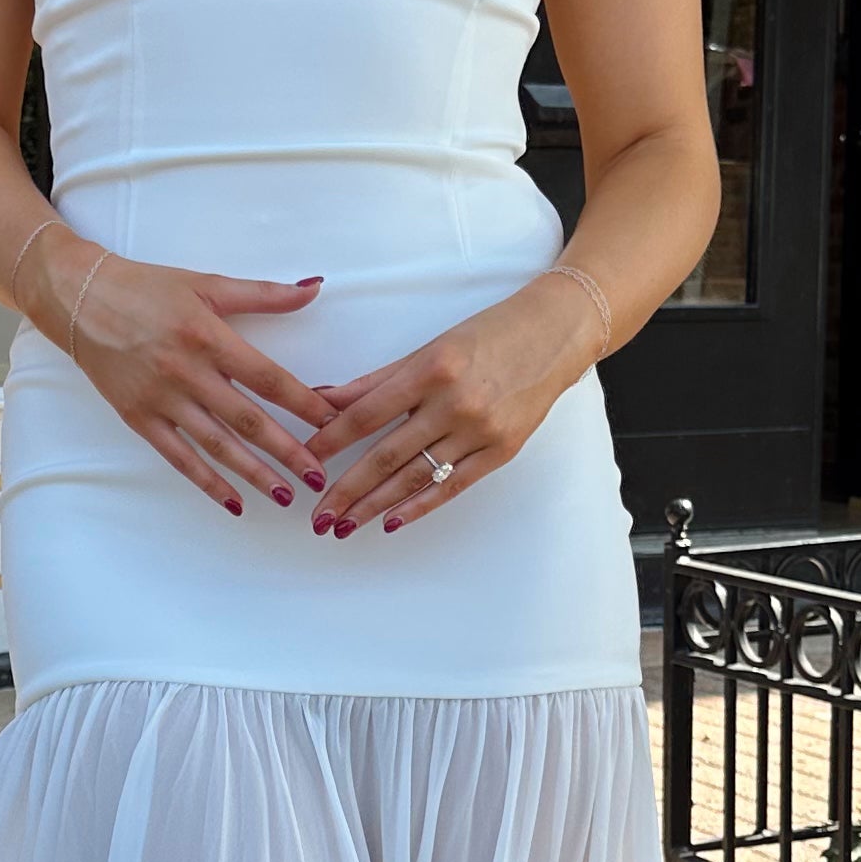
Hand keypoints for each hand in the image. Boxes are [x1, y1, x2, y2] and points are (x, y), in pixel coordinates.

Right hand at [44, 243, 339, 513]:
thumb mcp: (206, 283)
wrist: (79, 299)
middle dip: (287, 451)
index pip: (267, 377)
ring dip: (253, 474)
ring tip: (285, 495)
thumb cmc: (147, 288)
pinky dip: (207, 482)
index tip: (332, 423)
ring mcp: (161, 399)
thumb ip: (263, 294)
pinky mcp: (138, 418)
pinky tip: (234, 502)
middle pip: (247, 420)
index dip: (303, 403)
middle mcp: (186, 372)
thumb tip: (313, 288)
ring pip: (216, 445)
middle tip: (318, 476)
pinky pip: (179, 458)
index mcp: (208, 336)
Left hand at [310, 274, 602, 535]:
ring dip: (376, 506)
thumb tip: (324, 400)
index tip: (305, 461)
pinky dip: (419, 507)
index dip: (331, 441)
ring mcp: (481, 429)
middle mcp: (454, 402)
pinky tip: (391, 522)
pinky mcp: (502, 450)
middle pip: (387, 455)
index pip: (367, 413)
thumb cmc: (488, 335)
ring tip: (344, 526)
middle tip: (318, 517)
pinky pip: (453, 486)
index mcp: (431, 369)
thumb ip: (376, 381)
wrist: (555, 335)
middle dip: (347, 490)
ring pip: (417, 477)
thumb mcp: (429, 348)